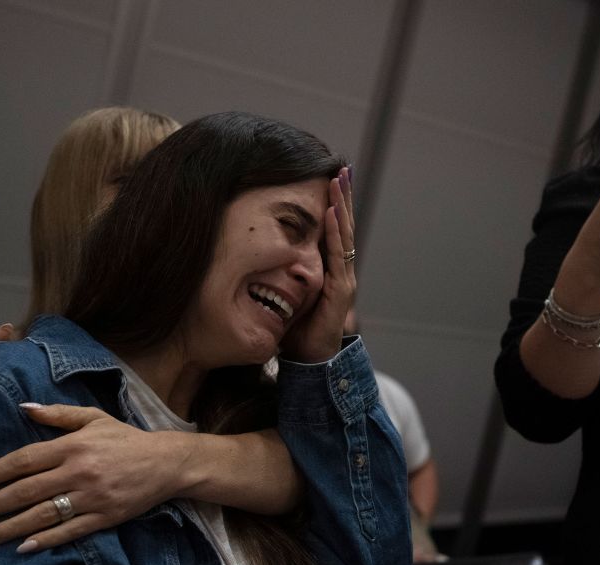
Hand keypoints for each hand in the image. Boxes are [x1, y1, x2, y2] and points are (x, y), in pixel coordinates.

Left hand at [0, 404, 197, 551]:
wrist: (167, 462)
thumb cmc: (126, 439)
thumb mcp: (94, 418)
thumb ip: (57, 414)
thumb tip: (23, 408)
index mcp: (72, 446)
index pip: (23, 460)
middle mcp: (78, 471)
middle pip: (26, 491)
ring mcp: (92, 497)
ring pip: (42, 515)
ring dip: (10, 528)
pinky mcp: (105, 517)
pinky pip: (69, 532)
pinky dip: (45, 541)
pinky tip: (22, 548)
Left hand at [280, 166, 355, 362]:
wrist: (312, 361)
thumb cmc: (298, 330)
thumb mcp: (287, 294)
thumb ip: (281, 274)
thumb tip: (256, 257)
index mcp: (328, 269)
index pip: (332, 230)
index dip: (332, 205)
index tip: (330, 179)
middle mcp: (340, 270)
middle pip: (342, 226)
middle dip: (342, 197)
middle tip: (340, 168)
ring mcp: (343, 279)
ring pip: (343, 235)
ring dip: (341, 207)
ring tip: (339, 181)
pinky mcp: (341, 291)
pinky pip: (338, 256)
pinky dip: (335, 233)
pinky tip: (332, 213)